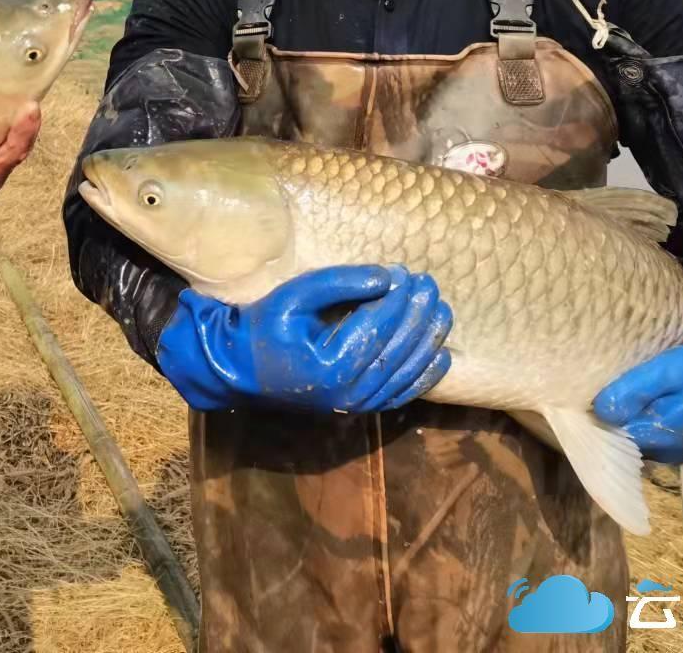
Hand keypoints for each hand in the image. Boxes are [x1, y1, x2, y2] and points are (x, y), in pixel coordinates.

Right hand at [155, 264, 451, 412]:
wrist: (240, 370)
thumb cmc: (263, 327)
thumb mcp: (293, 296)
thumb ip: (337, 284)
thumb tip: (386, 277)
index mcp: (331, 364)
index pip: (377, 327)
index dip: (397, 299)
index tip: (408, 274)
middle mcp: (349, 391)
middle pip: (397, 350)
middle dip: (418, 315)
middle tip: (430, 285)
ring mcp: (356, 405)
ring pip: (405, 374)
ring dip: (428, 341)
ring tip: (442, 310)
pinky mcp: (359, 409)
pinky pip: (400, 395)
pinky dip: (424, 376)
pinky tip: (441, 354)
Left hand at [593, 312, 682, 464]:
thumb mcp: (667, 371)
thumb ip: (633, 391)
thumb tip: (599, 410)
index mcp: (661, 439)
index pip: (612, 437)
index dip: (597, 416)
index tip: (586, 394)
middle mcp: (667, 454)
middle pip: (622, 440)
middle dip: (610, 418)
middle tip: (598, 388)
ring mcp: (677, 451)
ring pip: (636, 437)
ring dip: (626, 418)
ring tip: (618, 392)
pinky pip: (650, 435)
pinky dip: (640, 420)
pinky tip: (638, 400)